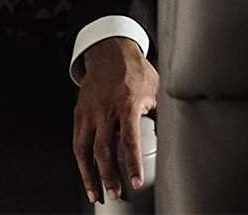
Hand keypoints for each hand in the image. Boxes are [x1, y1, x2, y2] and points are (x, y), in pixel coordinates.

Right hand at [73, 37, 158, 202]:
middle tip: (115, 194)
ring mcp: (89, 111)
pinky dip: (81, 160)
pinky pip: (77, 140)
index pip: (128, 139)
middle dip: (108, 176)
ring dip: (89, 174)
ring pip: (84, 148)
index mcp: (126, 103)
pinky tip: (86, 174)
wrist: (109, 52)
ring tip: (97, 193)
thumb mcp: (155, 90)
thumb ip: (160, 114)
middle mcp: (104, 109)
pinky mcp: (79, 112)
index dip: (131, 162)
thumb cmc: (134, 71)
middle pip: (103, 149)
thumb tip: (170, 137)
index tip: (135, 181)